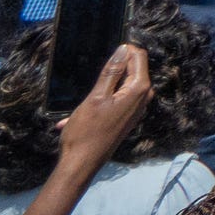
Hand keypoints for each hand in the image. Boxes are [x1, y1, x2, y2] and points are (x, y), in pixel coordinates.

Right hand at [52, 44, 151, 180]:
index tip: (104, 54)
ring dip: (98, 91)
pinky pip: (112, 103)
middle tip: (90, 80)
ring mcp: (135, 110)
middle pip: (131, 70)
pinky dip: (95, 106)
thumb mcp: (96, 97)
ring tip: (80, 104)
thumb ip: (112, 71)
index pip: (139, 57)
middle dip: (110, 71)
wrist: (80, 165)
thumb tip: (124, 49)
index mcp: (139, 89)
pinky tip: (72, 118)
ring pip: (118, 87)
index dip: (123, 51)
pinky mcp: (126, 119)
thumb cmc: (86, 131)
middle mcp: (143, 98)